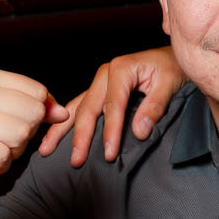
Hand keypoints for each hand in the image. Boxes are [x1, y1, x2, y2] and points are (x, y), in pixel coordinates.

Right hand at [0, 67, 67, 209]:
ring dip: (12, 152)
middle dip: (25, 136)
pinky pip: (2, 156)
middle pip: (32, 112)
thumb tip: (63, 112)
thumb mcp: (1, 118)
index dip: (38, 115)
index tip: (15, 126)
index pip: (36, 91)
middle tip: (0, 142)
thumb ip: (33, 110)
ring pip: (20, 134)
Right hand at [38, 48, 185, 165]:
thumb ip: (154, 107)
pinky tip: (54, 136)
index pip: (113, 106)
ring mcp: (99, 81)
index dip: (110, 132)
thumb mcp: (169, 84)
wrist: (173, 58)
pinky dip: (66, 122)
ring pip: (76, 107)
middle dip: (80, 136)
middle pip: (88, 108)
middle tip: (76, 160)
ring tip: (45, 150)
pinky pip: (80, 106)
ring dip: (61, 129)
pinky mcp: (99, 89)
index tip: (110, 154)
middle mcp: (105, 74)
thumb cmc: (172, 69)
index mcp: (121, 69)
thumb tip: (139, 132)